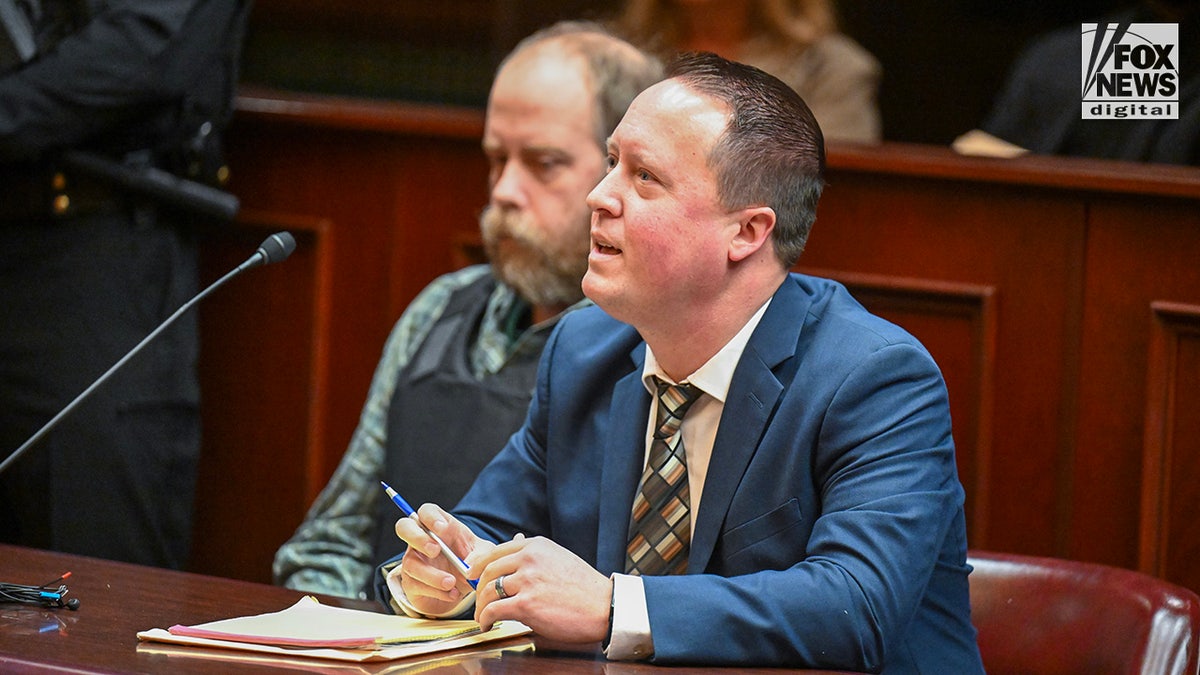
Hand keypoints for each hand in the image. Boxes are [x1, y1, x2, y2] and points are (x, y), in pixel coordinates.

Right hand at [394, 503, 492, 614]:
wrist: (464, 588)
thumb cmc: (471, 562)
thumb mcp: (483, 554)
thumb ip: (481, 555)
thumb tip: (469, 565)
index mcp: (440, 526)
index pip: (426, 511)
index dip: (431, 517)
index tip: (442, 529)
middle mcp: (422, 540)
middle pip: (404, 527)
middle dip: (417, 537)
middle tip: (435, 550)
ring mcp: (414, 561)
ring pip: (410, 563)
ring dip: (432, 574)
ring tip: (451, 582)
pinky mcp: (411, 583)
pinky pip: (416, 585)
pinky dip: (436, 592)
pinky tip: (452, 594)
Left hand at [471, 533, 611, 642]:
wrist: (604, 606)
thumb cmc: (585, 587)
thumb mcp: (559, 558)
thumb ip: (535, 553)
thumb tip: (515, 540)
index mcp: (536, 546)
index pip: (496, 552)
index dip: (478, 566)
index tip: (472, 575)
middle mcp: (529, 559)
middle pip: (488, 571)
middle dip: (477, 589)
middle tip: (476, 600)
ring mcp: (527, 581)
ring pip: (487, 591)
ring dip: (480, 607)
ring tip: (482, 616)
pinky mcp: (526, 604)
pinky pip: (493, 610)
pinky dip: (485, 619)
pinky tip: (488, 624)